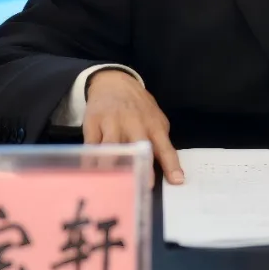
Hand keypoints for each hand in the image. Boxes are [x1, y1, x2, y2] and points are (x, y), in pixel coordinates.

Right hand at [84, 69, 183, 185]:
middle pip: (139, 146)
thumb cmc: (139, 108)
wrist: (113, 83)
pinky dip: (91, 162)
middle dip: (142, 166)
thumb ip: (160, 141)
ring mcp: (112, 123)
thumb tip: (169, 170)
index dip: (171, 164)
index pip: (165, 147)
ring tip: (115, 186)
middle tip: (144, 186)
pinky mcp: (93, 124)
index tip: (177, 180)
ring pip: (112, 147)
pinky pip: (91, 146)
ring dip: (114, 166)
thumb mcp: (155, 119)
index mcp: (153, 125)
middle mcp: (134, 124)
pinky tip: (92, 175)